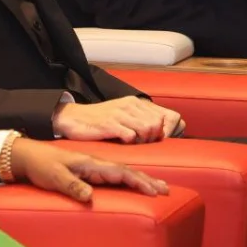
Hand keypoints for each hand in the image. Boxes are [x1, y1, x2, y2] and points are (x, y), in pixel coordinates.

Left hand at [9, 138, 169, 202]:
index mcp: (92, 164)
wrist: (29, 156)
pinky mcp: (90, 173)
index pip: (120, 172)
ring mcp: (94, 169)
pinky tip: (134, 185)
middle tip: (167, 189)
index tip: (154, 189)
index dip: (138, 181)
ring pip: (123, 174)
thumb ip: (72, 186)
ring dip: (142, 180)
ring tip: (158, 187)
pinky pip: (114, 177)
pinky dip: (129, 181)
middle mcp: (96, 165)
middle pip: (128, 172)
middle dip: (148, 180)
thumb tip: (90, 197)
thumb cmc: (42, 166)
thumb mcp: (55, 177)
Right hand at [52, 97, 185, 142]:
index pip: (172, 116)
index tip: (162, 140)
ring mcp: (120, 113)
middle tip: (144, 143)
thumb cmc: (101, 121)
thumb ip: (144, 120)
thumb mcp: (125, 115)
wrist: (73, 118)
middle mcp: (131, 105)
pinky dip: (130, 142)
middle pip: (160, 125)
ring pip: (148, 129)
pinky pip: (130, 135)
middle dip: (156, 138)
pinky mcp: (110, 123)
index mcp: (138, 103)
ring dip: (143, 141)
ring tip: (134, 143)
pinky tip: (123, 143)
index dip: (172, 131)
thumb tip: (165, 134)